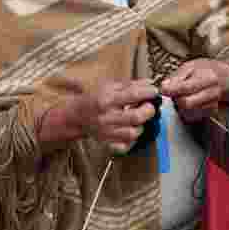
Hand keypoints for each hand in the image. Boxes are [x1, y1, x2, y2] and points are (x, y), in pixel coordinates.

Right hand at [43, 79, 157, 153]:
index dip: (148, 92)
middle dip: (149, 111)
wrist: (75, 116)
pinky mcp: (107, 143)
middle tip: (149, 106)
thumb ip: (129, 84)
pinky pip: (125, 146)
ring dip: (141, 125)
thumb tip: (149, 83)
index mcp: (106, 100)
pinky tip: (130, 131)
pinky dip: (132, 140)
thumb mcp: (108, 86)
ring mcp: (107, 132)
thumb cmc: (93, 99)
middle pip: (136, 117)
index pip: (133, 95)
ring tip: (139, 119)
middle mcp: (106, 117)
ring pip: (133, 133)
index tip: (154, 91)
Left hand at [160, 59, 228, 122]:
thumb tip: (164, 86)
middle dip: (176, 100)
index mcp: (207, 77)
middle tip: (173, 94)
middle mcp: (212, 92)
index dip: (171, 90)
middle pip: (186, 103)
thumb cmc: (207, 70)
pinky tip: (189, 102)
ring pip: (189, 112)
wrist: (226, 78)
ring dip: (180, 107)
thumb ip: (177, 76)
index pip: (185, 88)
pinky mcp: (211, 112)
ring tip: (182, 97)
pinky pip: (193, 116)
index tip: (164, 89)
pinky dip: (187, 111)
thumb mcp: (191, 66)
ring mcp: (213, 104)